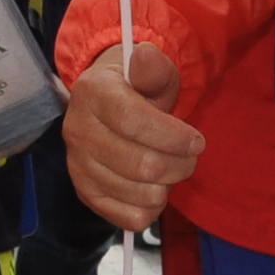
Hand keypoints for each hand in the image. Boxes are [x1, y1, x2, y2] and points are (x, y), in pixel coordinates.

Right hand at [63, 44, 200, 230]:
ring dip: (168, 186)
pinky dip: (152, 208)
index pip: (133, 121)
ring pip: (139, 193)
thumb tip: (146, 55)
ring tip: (171, 169)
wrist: (108, 105)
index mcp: (92, 93)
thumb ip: (153, 66)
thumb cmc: (136, 87)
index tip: (197, 141)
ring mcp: (78, 165)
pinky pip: (129, 218)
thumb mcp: (151, 69)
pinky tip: (154, 188)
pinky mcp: (85, 193)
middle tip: (190, 157)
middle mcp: (77, 130)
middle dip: (180, 164)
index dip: (173, 137)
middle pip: (141, 164)